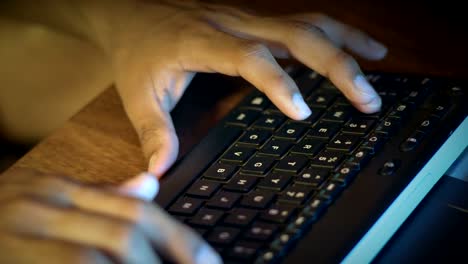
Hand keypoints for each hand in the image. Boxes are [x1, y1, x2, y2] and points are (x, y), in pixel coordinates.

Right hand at [0, 168, 220, 263]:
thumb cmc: (0, 220)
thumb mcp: (47, 199)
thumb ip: (100, 197)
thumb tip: (149, 188)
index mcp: (58, 192)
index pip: (135, 211)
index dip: (178, 239)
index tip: (206, 262)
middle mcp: (41, 208)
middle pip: (123, 235)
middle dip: (171, 256)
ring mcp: (20, 237)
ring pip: (100, 255)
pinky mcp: (9, 256)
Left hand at [80, 0, 386, 175]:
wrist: (130, 11)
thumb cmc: (138, 51)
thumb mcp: (138, 93)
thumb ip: (153, 132)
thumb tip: (160, 170)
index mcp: (203, 42)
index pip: (250, 58)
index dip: (279, 83)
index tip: (303, 112)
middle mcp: (233, 25)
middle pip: (296, 35)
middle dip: (337, 65)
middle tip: (366, 98)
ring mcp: (248, 19)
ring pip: (308, 21)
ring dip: (346, 41)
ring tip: (379, 62)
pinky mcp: (255, 20)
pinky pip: (303, 21)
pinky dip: (335, 33)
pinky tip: (357, 44)